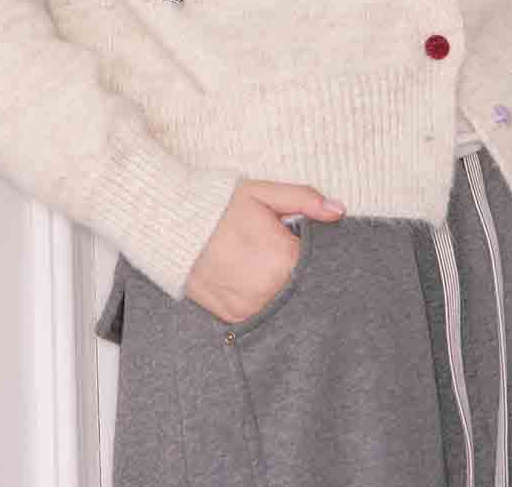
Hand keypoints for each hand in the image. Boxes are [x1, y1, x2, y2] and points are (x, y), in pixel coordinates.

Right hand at [184, 179, 345, 324]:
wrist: (172, 226)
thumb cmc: (219, 207)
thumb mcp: (263, 194)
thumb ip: (305, 200)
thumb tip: (338, 210)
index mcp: (283, 259)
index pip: (320, 265)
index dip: (316, 253)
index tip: (305, 244)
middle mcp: (270, 291)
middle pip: (303, 286)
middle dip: (298, 270)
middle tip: (278, 251)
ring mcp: (251, 309)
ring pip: (283, 303)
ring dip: (281, 287)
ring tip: (260, 263)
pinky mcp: (234, 319)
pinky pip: (260, 313)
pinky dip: (261, 299)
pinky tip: (249, 278)